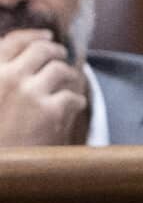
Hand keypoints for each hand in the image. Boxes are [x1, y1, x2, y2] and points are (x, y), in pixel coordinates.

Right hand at [0, 29, 87, 145]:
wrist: (1, 167)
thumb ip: (3, 77)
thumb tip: (25, 57)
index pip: (13, 41)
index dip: (34, 35)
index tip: (47, 35)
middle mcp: (7, 78)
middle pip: (43, 50)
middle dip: (56, 51)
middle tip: (62, 56)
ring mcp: (30, 94)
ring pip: (61, 70)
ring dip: (68, 76)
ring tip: (68, 83)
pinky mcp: (51, 113)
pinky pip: (73, 96)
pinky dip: (76, 101)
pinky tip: (72, 107)